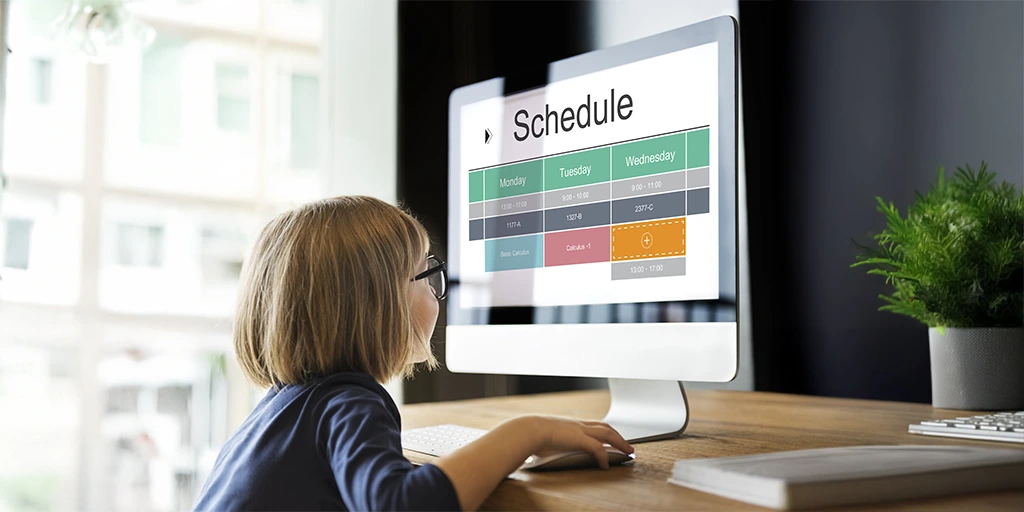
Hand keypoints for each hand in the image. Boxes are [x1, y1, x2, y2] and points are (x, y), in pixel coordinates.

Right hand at [511, 416, 633, 468]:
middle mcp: (578, 425)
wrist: (527, 430)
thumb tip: (544, 448)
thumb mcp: (544, 435)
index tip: (613, 437)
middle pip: (605, 427)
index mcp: (571, 423)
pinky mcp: (578, 440)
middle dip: (619, 436)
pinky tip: (606, 465)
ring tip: (628, 452)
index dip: (606, 431)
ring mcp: (579, 431)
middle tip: (628, 446)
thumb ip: (550, 440)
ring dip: (620, 443)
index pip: (594, 424)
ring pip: (607, 434)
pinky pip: (597, 448)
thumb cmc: (531, 434)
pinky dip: (604, 456)